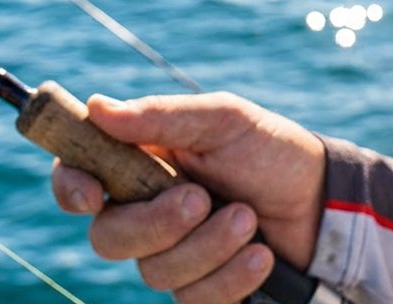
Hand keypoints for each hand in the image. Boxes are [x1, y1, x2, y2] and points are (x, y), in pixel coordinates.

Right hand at [52, 90, 325, 302]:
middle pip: (108, 237)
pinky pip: (193, 301)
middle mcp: (147, 208)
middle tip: (202, 199)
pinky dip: (230, 277)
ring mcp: (172, 252)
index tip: (92, 196)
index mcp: (143, 159)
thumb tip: (95, 107)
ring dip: (208, 245)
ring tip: (249, 218)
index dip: (71, 188)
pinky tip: (261, 254)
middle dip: (157, 223)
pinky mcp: (200, 289)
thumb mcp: (223, 119)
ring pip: (154, 272)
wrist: (320, 198)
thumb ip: (161, 115)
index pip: (80, 175)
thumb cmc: (269, 148)